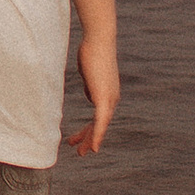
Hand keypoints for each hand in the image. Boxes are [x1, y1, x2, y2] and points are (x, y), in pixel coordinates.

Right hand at [68, 25, 119, 154]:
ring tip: (81, 153)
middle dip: (90, 138)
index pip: (100, 116)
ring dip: (90, 140)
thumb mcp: (90, 72)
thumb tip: (91, 95)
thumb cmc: (92, 51)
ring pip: (100, 127)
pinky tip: (94, 146)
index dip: (92, 128)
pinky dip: (98, 135)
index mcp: (109, 93)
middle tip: (81, 152)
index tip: (83, 138)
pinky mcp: (104, 98)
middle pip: (101, 124)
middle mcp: (112, 99)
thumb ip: (91, 85)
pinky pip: (101, 122)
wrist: (99, 40)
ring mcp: (109, 99)